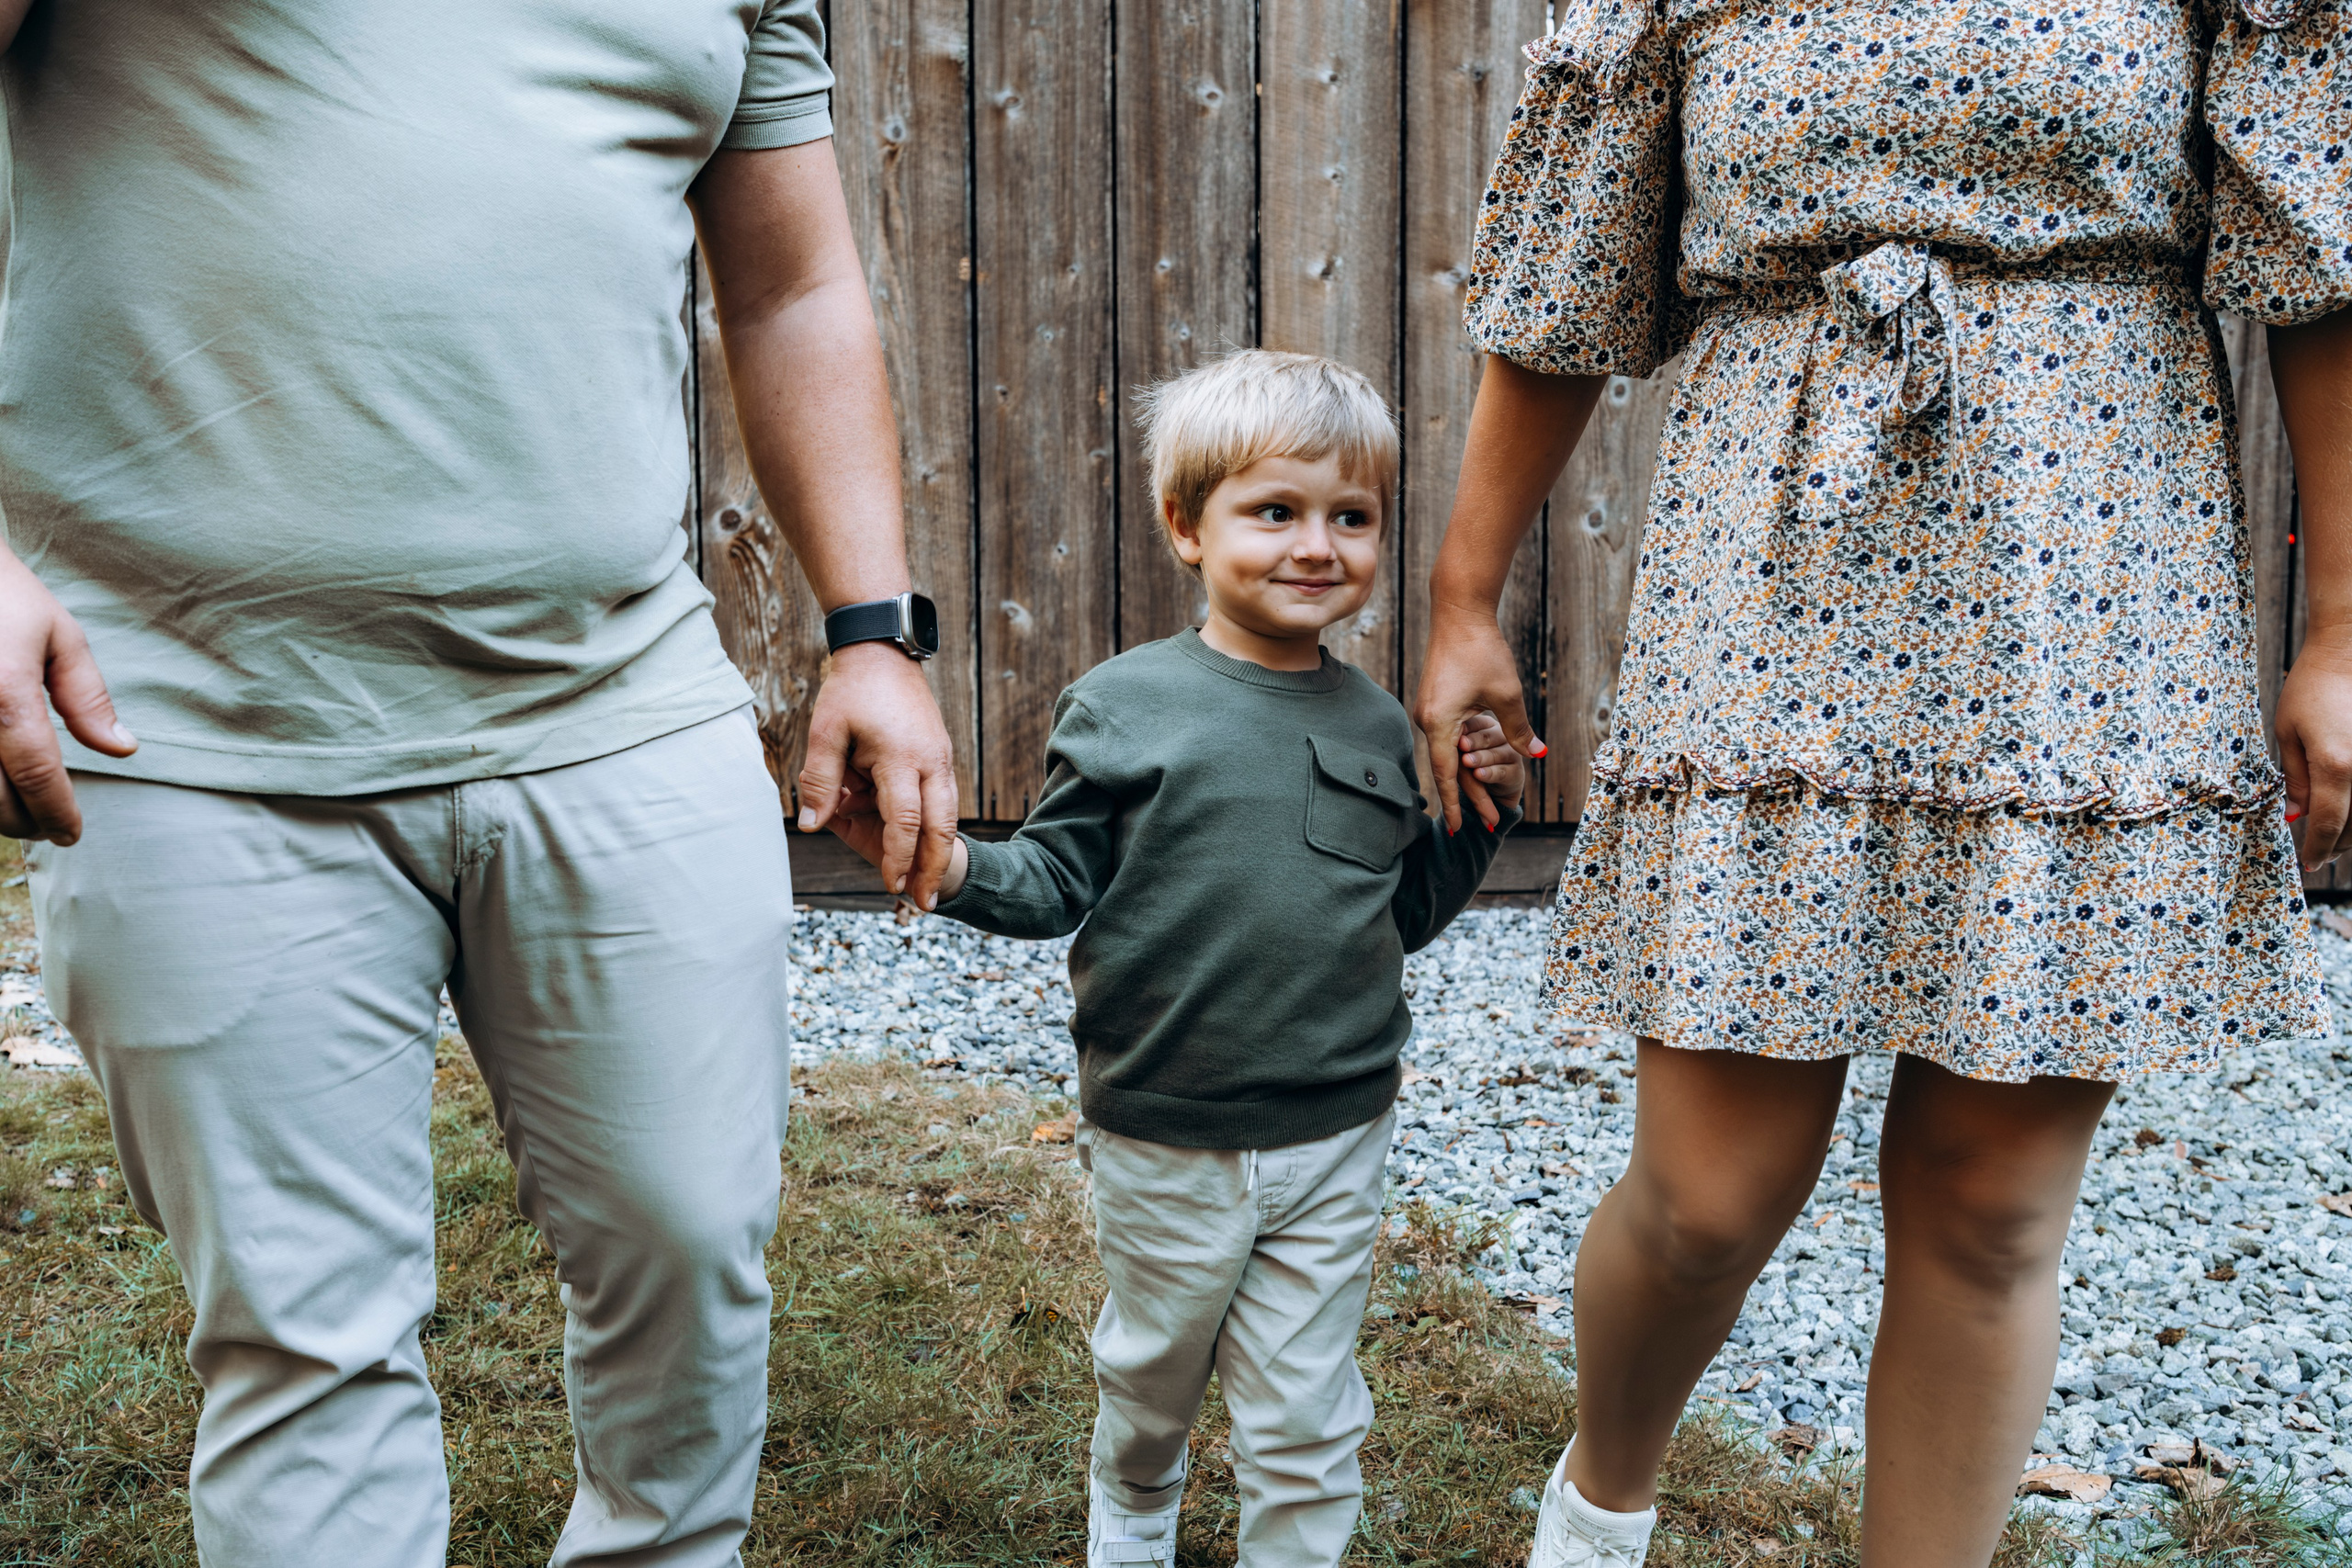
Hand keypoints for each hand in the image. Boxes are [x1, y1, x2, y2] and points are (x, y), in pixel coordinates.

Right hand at [0, 550, 134, 844]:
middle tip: (48, 826)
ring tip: (18, 815)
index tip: (72, 835)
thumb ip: (88, 698)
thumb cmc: (3, 595)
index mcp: (6, 690)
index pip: (37, 773)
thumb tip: (122, 750)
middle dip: (23, 824)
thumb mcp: (59, 635)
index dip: (57, 812)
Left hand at [796, 641, 957, 907]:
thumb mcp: (825, 732)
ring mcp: (941, 758)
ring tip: (927, 889)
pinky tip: (925, 851)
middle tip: (925, 905)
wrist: (884, 653)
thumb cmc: (851, 692)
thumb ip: (820, 781)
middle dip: (933, 867)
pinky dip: (937, 829)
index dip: (898, 857)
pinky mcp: (941, 755)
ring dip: (939, 853)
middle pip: (940, 825)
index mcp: (899, 757)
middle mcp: (930, 761)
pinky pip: (944, 800)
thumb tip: (810, 827)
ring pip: (949, 815)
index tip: (891, 887)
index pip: (905, 819)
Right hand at [1414, 603, 1543, 833]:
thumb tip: (1537, 754)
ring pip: (1447, 755)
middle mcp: (1428, 720)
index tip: (1458, 831)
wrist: (1459, 613)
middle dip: (1468, 800)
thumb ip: (1517, 728)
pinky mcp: (1435, 702)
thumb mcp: (1507, 693)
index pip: (1447, 774)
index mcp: (1440, 722)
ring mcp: (1429, 711)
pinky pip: (1446, 739)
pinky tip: (1472, 769)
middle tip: (1488, 827)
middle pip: (1448, 770)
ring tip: (1482, 804)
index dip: (1454, 805)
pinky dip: (1460, 758)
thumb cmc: (1482, 649)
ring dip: (1465, 780)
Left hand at [2278, 623, 2351, 870]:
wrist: (2349, 652)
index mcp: (2337, 766)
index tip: (2308, 865)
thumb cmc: (2312, 687)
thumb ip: (2297, 780)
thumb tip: (2297, 818)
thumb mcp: (2288, 733)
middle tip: (2318, 853)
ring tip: (2334, 838)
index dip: (2317, 850)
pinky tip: (2351, 812)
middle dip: (2335, 846)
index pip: (2327, 825)